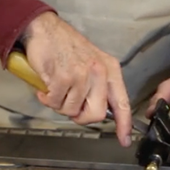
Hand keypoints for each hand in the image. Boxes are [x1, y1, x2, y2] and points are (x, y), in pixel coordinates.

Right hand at [21, 12, 132, 146]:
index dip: (124, 124)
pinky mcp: (64, 77)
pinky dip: (47, 99)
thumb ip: (99, 87)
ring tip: (56, 90)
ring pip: (73, 111)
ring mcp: (82, 75)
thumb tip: (97, 112)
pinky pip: (56, 103)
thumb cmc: (66, 47)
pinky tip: (46, 88)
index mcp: (110, 70)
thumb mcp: (92, 63)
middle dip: (80, 117)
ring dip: (60, 105)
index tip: (124, 140)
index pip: (122, 102)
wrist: (45, 29)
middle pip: (96, 114)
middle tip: (69, 107)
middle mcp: (100, 72)